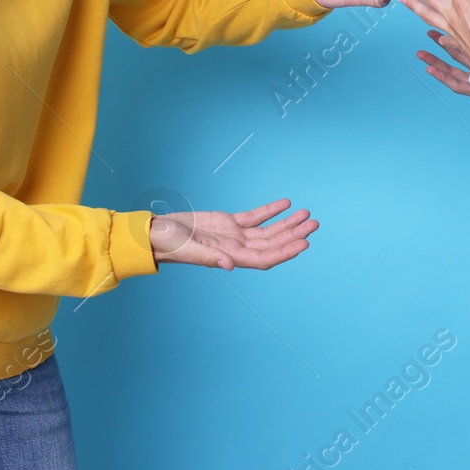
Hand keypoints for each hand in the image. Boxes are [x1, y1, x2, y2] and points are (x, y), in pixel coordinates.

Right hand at [149, 198, 316, 270]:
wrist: (155, 234)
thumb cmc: (166, 244)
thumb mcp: (186, 248)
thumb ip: (208, 257)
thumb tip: (229, 265)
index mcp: (229, 257)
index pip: (265, 258)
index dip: (285, 252)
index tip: (304, 243)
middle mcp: (236, 248)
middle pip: (272, 243)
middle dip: (293, 234)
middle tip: (314, 224)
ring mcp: (233, 235)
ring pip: (267, 231)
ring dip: (287, 223)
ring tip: (306, 214)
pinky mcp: (227, 222)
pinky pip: (254, 217)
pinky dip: (270, 211)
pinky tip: (285, 203)